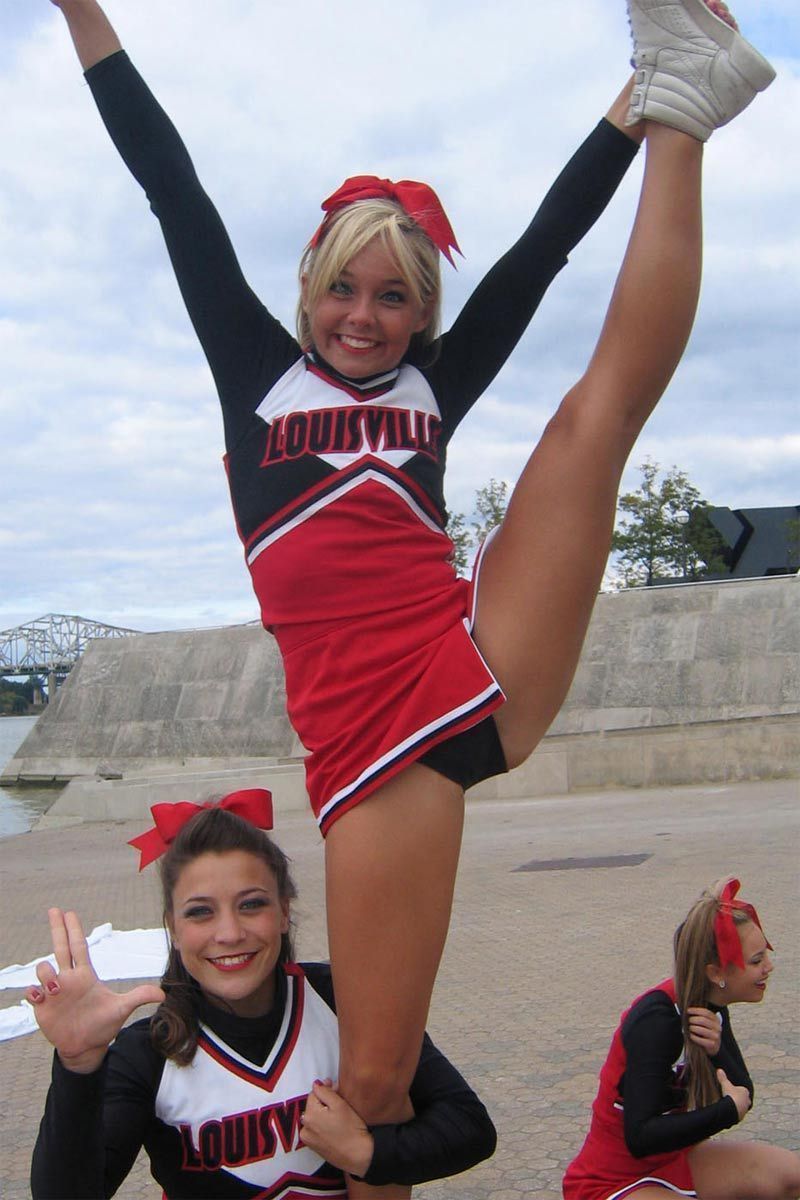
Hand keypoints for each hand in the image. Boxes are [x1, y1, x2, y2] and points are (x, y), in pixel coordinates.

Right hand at [25, 908, 164, 1074]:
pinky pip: (32, 992)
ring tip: (56, 986)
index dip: (74, 930)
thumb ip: (139, 997)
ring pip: (44, 969)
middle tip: (54, 909)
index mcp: (85, 976)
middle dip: (57, 928)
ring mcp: (54, 992)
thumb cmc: (103, 1025)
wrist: (86, 1047)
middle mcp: (68, 979)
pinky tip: (40, 995)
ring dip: (46, 973)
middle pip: (60, 948)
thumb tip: (163, 993)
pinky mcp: (43, 1007)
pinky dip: (33, 991)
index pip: (79, 947)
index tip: (68, 912)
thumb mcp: (121, 1009)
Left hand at [300, 1080, 373, 1178]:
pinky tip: (334, 1126)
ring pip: (313, 1118)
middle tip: (339, 1101)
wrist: (358, 1155)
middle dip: (323, 1101)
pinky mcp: (313, 1147)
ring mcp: (308, 1139)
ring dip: (322, 1113)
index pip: (314, 1093)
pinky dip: (321, 1125)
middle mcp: (305, 1127)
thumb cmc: (351, 1129)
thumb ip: (325, 1091)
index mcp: (310, 1115)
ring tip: (337, 1115)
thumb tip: (317, 1084)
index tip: (336, 1088)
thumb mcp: (340, 1104)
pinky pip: (314, 1129)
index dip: (326, 1088)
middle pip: (312, 1106)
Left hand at [687, 1007, 721, 1055]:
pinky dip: (694, 1037)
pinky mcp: (712, 1044)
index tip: (688, 1010)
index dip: (696, 1010)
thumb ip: (700, 1016)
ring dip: (693, 1028)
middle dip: (693, 1019)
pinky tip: (691, 1035)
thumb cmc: (706, 1031)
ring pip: (701, 1030)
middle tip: (688, 1021)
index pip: (706, 1012)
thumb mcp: (706, 1022)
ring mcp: (715, 1036)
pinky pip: (700, 1039)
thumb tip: (688, 1010)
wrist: (713, 1046)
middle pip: (703, 1020)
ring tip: (690, 1028)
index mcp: (716, 1019)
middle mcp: (717, 1027)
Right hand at [717, 1068, 750, 1121]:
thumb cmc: (731, 1095)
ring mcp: (745, 1109)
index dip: (738, 1090)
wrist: (732, 1109)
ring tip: (730, 1106)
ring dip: (738, 1106)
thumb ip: (723, 1078)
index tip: (732, 1091)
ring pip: (742, 1107)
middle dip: (740, 1099)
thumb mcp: (725, 1084)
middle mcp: (747, 1101)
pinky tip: (730, 1112)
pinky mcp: (742, 1116)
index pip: (743, 1090)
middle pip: (744, 1099)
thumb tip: (719, 1069)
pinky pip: (739, 1113)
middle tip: (732, 1099)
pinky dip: (735, 1112)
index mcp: (745, 1092)